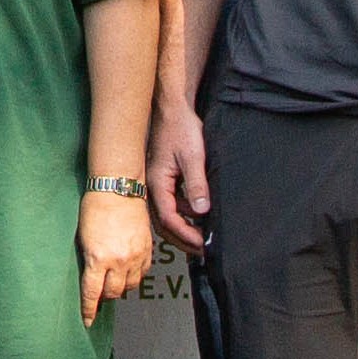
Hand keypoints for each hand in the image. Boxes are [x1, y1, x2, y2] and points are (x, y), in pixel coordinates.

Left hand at [77, 189, 152, 320]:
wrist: (117, 189)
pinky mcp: (147, 249)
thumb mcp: (83, 238)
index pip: (93, 294)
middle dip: (104, 297)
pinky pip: (143, 273)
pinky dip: (134, 276)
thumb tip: (89, 278)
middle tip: (99, 295)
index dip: (89, 310)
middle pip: (113, 293)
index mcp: (99, 258)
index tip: (87, 320)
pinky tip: (127, 272)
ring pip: (130, 286)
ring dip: (120, 287)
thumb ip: (88, 261)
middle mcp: (119, 260)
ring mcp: (135, 256)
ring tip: (113, 282)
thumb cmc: (95, 207)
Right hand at [148, 102, 213, 252]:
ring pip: (169, 215)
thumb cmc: (180, 128)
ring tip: (204, 236)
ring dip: (185, 228)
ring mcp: (158, 184)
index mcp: (157, 184)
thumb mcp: (193, 157)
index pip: (169, 220)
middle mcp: (153, 187)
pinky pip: (173, 203)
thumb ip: (196, 185)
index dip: (186, 235)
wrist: (173, 109)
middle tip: (203, 249)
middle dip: (184, 239)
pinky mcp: (165, 179)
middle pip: (165, 224)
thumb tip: (201, 211)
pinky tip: (199, 215)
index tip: (203, 244)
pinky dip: (185, 213)